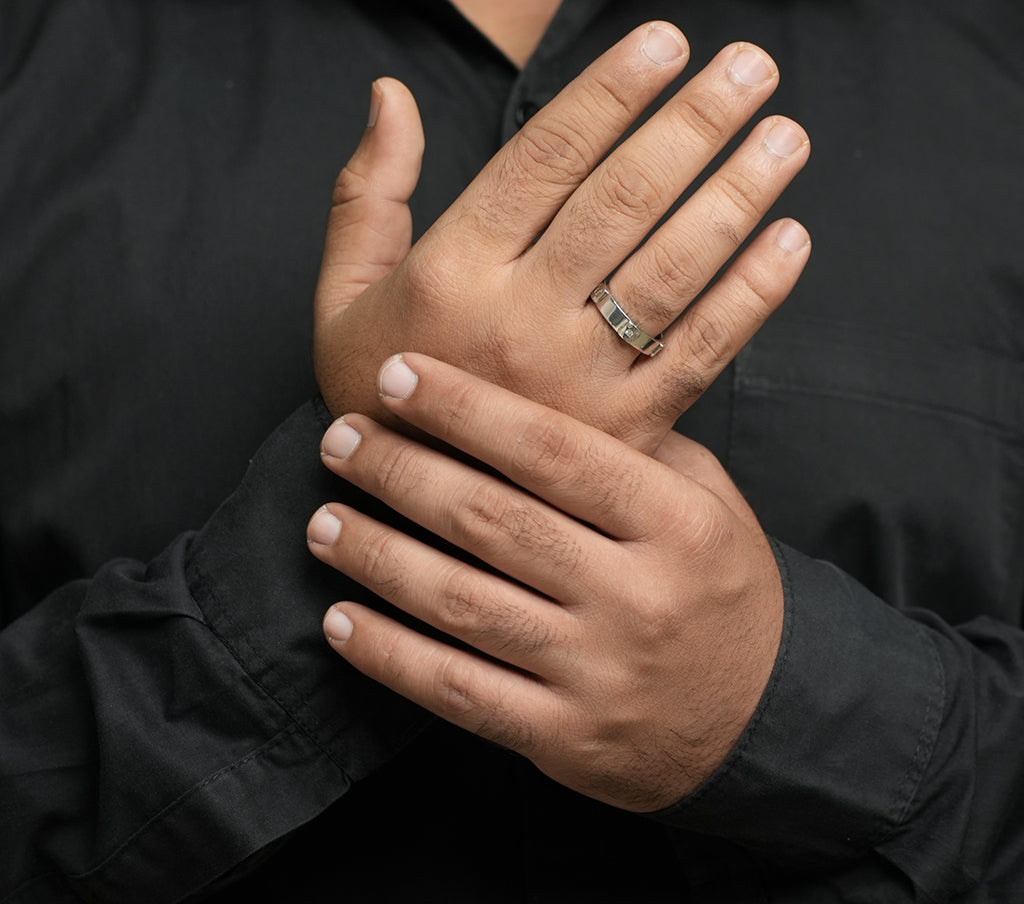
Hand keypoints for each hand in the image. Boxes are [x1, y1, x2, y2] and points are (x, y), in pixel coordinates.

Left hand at [306, 353, 781, 811]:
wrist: (766, 718)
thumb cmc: (721, 588)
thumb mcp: (709, 501)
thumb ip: (632, 448)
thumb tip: (529, 389)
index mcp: (675, 523)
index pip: (553, 451)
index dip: (464, 408)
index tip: (397, 376)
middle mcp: (636, 595)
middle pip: (493, 521)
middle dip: (401, 472)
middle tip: (340, 440)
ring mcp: (598, 673)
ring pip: (463, 605)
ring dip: (377, 558)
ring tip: (322, 522)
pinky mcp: (565, 737)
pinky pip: (461, 693)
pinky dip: (391, 656)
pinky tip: (340, 621)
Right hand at [314, 22, 809, 453]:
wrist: (409, 517)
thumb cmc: (375, 389)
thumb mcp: (340, 292)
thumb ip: (365, 193)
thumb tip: (390, 93)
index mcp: (450, 274)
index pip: (543, 159)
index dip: (610, 92)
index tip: (667, 42)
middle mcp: (518, 321)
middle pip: (622, 201)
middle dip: (693, 124)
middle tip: (750, 67)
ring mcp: (578, 382)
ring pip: (672, 271)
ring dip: (736, 195)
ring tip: (784, 137)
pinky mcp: (624, 432)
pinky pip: (700, 356)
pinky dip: (753, 297)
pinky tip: (792, 240)